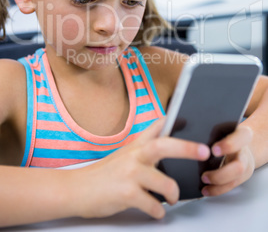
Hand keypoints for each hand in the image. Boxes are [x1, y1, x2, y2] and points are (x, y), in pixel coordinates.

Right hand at [69, 118, 209, 219]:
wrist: (76, 189)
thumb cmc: (103, 173)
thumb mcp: (123, 154)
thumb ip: (143, 148)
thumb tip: (166, 145)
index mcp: (135, 145)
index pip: (156, 126)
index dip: (173, 119)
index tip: (190, 118)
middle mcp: (133, 155)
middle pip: (164, 145)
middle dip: (187, 148)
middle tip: (204, 151)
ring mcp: (129, 174)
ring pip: (165, 183)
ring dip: (174, 194)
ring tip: (173, 198)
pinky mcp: (126, 194)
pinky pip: (153, 205)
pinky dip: (158, 211)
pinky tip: (156, 211)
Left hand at [201, 124, 254, 196]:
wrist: (239, 144)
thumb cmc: (225, 135)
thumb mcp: (219, 129)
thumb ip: (210, 133)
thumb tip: (190, 139)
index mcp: (241, 135)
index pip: (241, 137)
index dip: (228, 145)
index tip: (213, 150)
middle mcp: (245, 152)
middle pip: (239, 166)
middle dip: (221, 173)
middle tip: (203, 174)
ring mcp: (244, 167)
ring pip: (235, 179)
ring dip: (217, 182)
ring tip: (202, 180)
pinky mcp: (240, 178)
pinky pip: (230, 186)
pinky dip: (217, 189)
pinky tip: (206, 189)